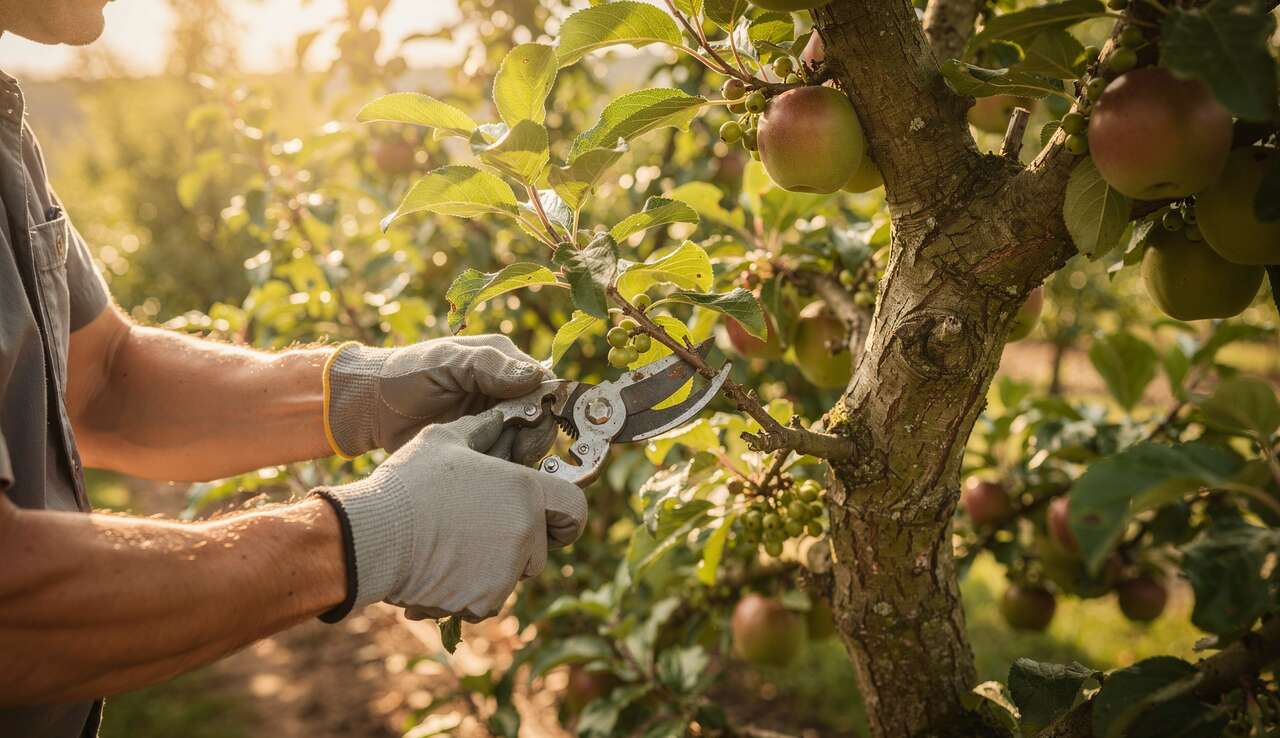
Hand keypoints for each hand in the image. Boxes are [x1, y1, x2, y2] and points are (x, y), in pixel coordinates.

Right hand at [314, 410, 586, 621]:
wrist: (374, 536)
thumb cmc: (409, 482)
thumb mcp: (444, 439)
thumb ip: (481, 428)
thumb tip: (500, 416)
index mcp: (525, 491)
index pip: (576, 509)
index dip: (568, 516)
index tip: (555, 521)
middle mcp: (525, 533)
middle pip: (541, 547)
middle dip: (520, 544)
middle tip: (480, 531)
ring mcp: (507, 572)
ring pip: (513, 576)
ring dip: (494, 569)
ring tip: (452, 549)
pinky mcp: (485, 602)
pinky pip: (488, 600)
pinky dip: (470, 592)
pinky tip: (439, 571)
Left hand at [324, 335, 554, 456]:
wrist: (372, 410)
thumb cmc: (405, 375)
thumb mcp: (445, 361)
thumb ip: (488, 365)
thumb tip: (535, 377)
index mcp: (504, 364)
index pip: (545, 385)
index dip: (548, 405)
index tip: (532, 421)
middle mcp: (507, 394)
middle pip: (543, 420)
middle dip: (531, 436)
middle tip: (512, 446)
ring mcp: (496, 424)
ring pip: (528, 446)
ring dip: (514, 455)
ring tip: (486, 454)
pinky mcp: (484, 450)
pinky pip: (507, 465)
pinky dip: (500, 470)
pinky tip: (481, 468)